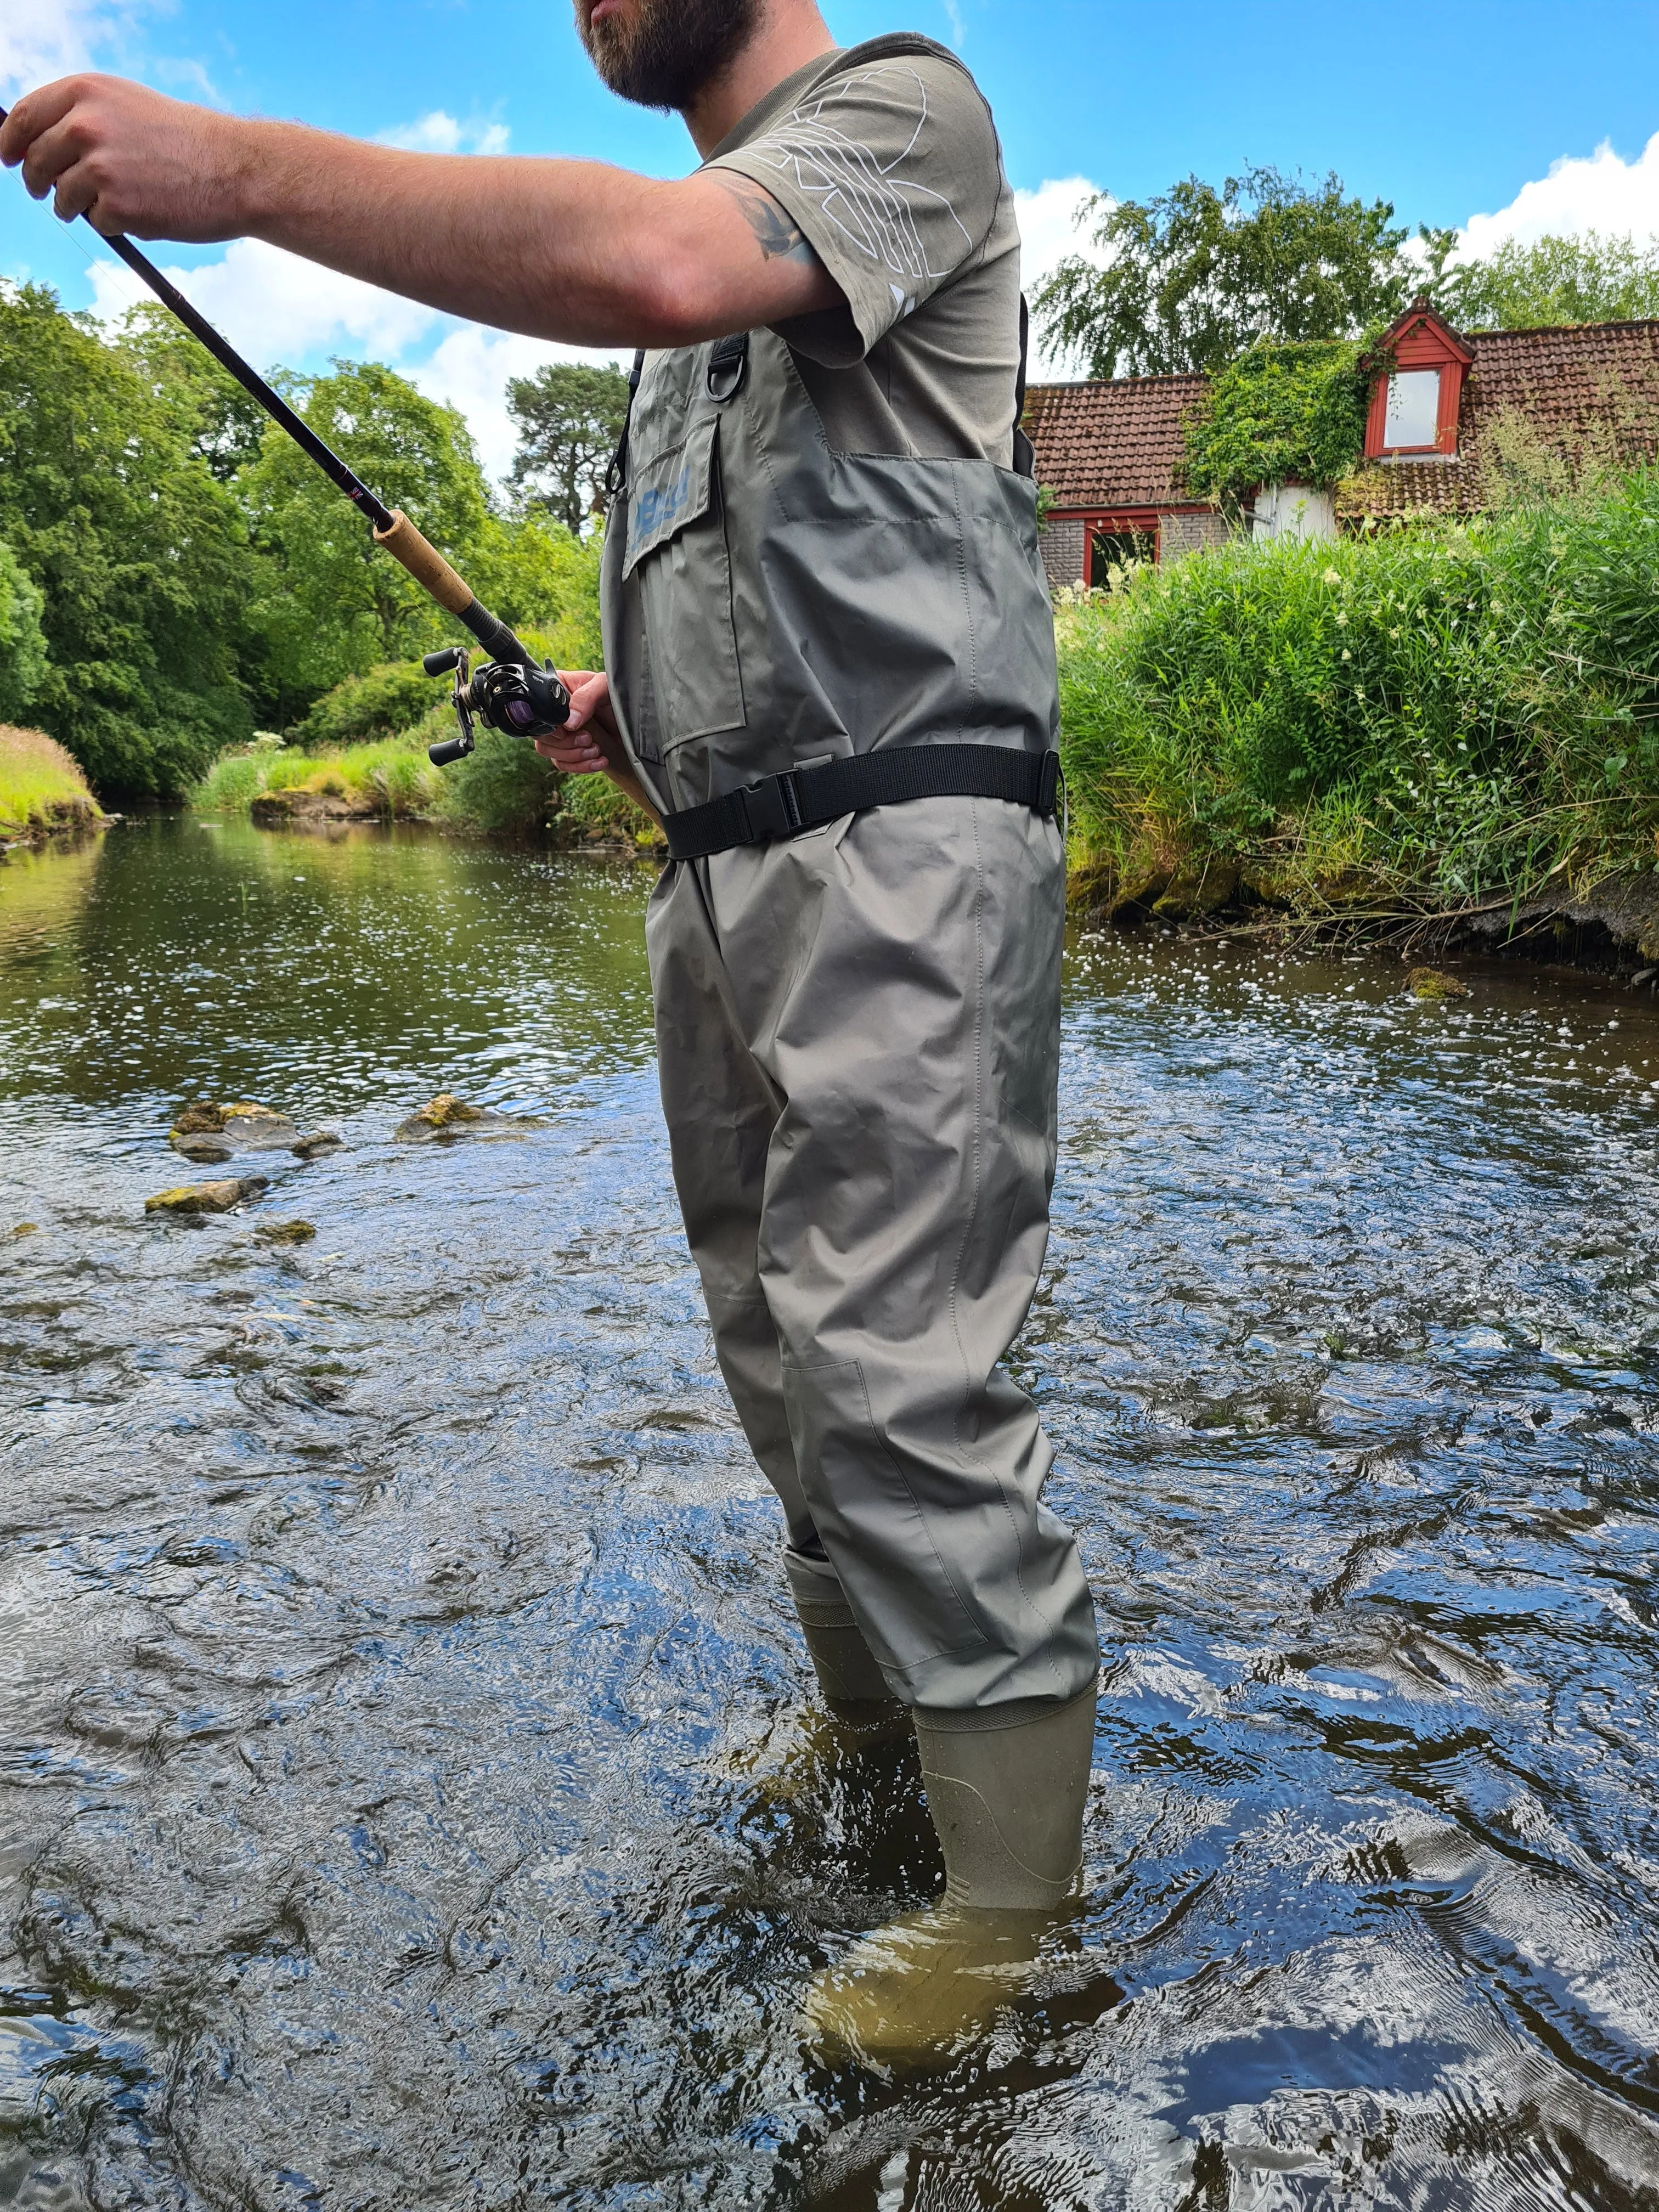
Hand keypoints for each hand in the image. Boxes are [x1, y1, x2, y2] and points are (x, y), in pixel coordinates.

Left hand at [0, 74, 249, 239]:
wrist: (234, 169)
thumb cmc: (186, 140)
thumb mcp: (127, 106)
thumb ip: (84, 115)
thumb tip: (40, 141)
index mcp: (85, 92)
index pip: (26, 117)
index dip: (10, 141)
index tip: (8, 157)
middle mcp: (85, 124)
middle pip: (36, 161)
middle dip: (39, 181)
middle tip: (48, 193)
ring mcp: (98, 166)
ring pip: (62, 197)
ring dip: (78, 207)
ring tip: (115, 202)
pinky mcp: (115, 206)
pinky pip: (97, 222)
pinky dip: (116, 224)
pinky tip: (144, 210)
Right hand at [535, 670, 619, 774]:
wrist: (635, 718)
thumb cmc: (618, 694)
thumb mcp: (603, 687)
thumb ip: (586, 698)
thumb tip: (568, 723)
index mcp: (556, 690)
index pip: (539, 712)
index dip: (551, 726)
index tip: (569, 730)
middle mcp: (554, 713)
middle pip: (541, 736)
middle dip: (566, 743)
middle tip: (589, 739)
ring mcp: (561, 733)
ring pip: (550, 753)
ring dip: (574, 756)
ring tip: (596, 749)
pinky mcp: (571, 750)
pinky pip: (564, 765)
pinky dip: (581, 767)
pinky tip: (599, 761)